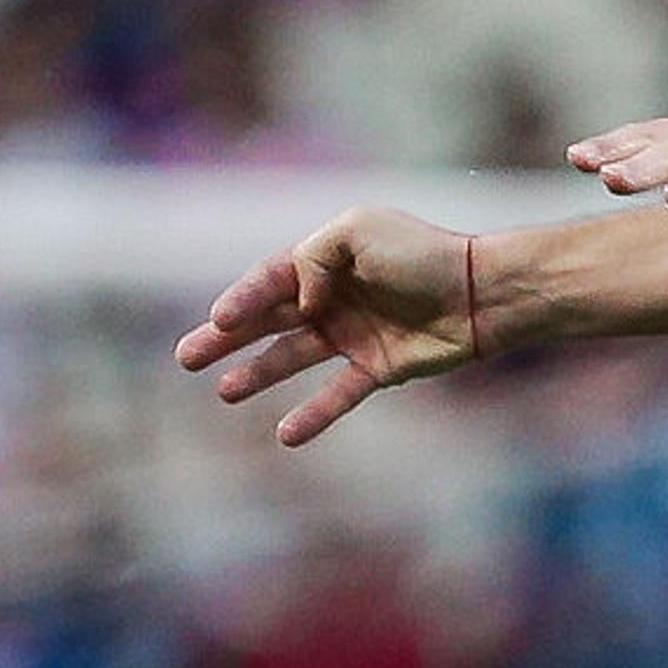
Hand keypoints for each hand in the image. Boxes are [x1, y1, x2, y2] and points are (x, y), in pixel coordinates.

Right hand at [174, 207, 479, 446]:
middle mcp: (337, 297)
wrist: (481, 292)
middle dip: (227, 338)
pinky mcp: (380, 367)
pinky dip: (313, 413)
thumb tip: (300, 301)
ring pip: (295, 357)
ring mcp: (356, 334)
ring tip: (226, 392)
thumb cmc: (423, 255)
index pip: (272, 280)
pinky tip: (286, 435)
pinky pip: (338, 394)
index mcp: (330, 260)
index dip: (241, 299)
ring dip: (260, 374)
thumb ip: (316, 258)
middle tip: (187, 358)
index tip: (217, 320)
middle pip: (271, 320)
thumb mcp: (360, 231)